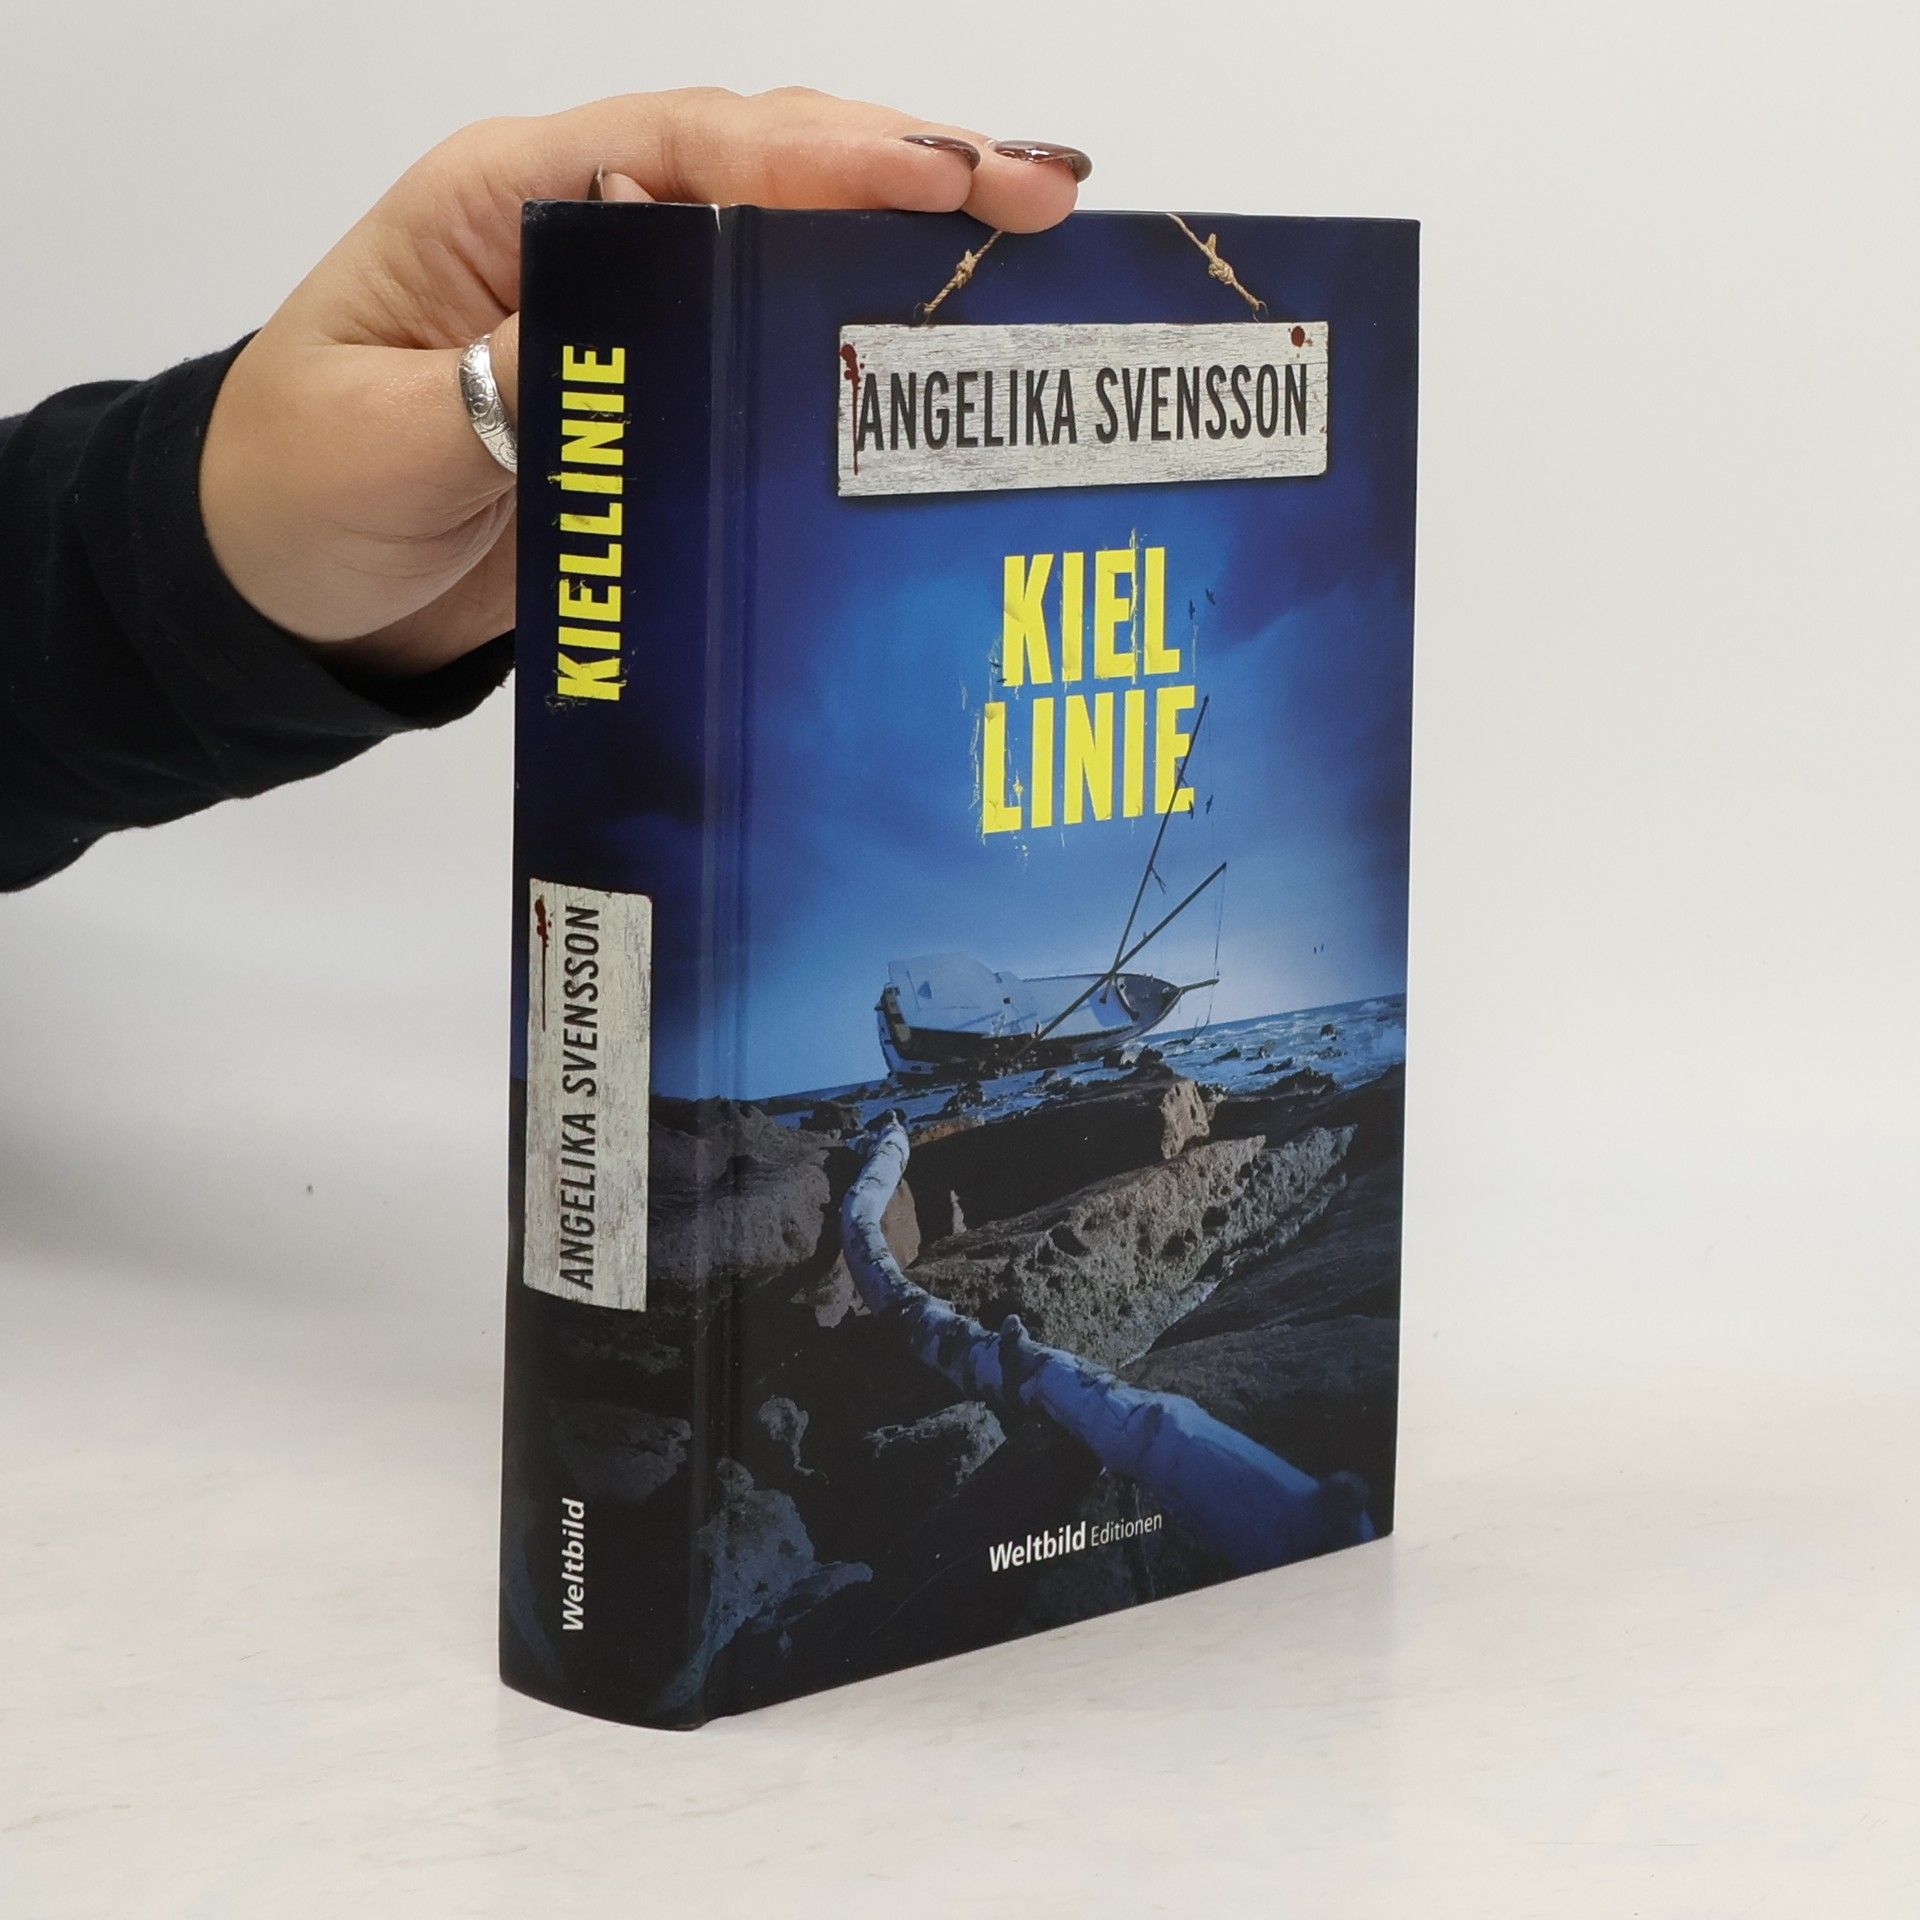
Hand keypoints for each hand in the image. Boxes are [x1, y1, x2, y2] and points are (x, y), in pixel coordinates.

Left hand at [199, 90, 1088, 676]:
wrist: (282, 582)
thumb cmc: (298, 488)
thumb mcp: (383, 440)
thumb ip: (502, 379)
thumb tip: (632, 312)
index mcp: (499, 202)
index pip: (682, 146)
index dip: (817, 158)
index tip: (936, 180)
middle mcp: (575, 229)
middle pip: (758, 164)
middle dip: (902, 166)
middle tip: (1039, 194)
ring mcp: (620, 306)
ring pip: (776, 236)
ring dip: (899, 232)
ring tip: (1028, 239)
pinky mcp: (648, 386)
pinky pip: (760, 338)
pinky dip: (848, 324)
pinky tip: (929, 337)